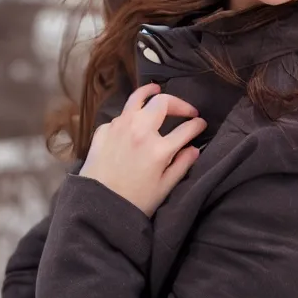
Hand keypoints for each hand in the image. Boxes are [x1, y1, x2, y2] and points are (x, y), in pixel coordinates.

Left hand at [79, 83, 206, 215]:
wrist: (96, 208)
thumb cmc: (134, 202)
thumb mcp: (164, 188)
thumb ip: (181, 165)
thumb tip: (194, 149)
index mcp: (159, 149)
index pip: (186, 128)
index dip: (197, 124)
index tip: (201, 123)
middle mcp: (139, 131)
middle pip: (163, 102)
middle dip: (179, 104)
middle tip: (186, 111)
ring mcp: (119, 127)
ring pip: (137, 98)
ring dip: (151, 92)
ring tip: (157, 89)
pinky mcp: (103, 130)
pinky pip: (121, 115)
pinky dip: (131, 114)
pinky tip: (133, 120)